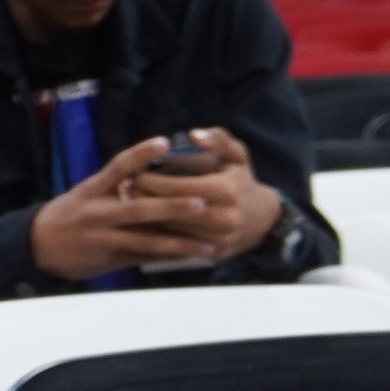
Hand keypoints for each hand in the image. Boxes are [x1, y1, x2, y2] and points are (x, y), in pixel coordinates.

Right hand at [29, 136, 268, 277]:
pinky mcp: (110, 258)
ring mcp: (105, 236)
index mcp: (92, 189)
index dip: (141, 154)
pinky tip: (191, 258)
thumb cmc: (68, 214)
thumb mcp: (85, 195)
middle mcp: (98, 211)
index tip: (164, 142)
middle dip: (172, 206)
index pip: (119, 166)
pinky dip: (169, 258)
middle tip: (202, 202)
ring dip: (181, 242)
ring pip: (147, 240)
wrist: (38, 244)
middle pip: (139, 208)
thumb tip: (152, 180)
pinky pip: (145, 258)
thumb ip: (115, 189)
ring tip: (209, 243)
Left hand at [126, 132, 283, 261]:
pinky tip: (141, 225)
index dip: (152, 181)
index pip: (178, 187)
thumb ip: (217, 138)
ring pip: (174, 232)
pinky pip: (181, 247)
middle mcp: (223, 218)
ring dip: (147, 220)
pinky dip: (160, 236)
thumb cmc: (242, 179)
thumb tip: (193, 136)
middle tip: (122, 189)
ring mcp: (220, 239)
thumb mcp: (236, 154)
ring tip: (126, 205)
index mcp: (225, 191)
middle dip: (144, 200)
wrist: (266, 219)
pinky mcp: (215, 254)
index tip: (132, 173)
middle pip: (173, 210)